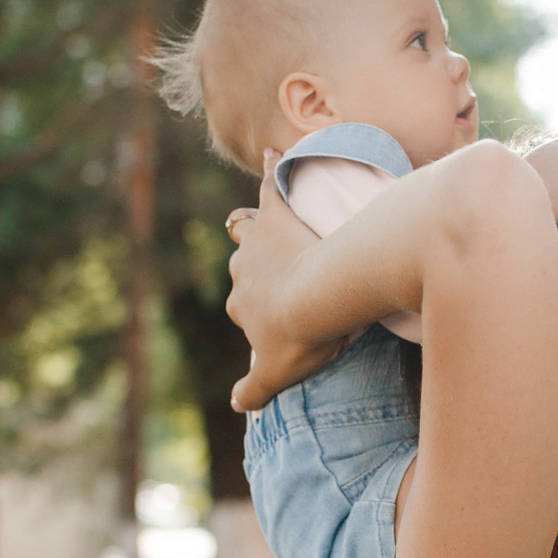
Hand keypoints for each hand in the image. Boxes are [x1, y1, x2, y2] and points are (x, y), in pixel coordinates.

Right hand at [224, 157, 342, 412]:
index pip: (246, 305)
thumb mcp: (278, 373)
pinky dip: (275, 168)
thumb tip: (237, 405)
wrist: (319, 298)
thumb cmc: (303, 338)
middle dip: (264, 270)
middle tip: (294, 275)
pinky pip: (273, 185)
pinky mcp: (279, 213)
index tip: (291, 317)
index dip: (267, 310)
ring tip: (278, 223)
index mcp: (240, 304)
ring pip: (250, 229)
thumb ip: (254, 389)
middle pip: (246, 266)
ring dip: (261, 227)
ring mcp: (259, 240)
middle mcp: (240, 269)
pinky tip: (278, 152)